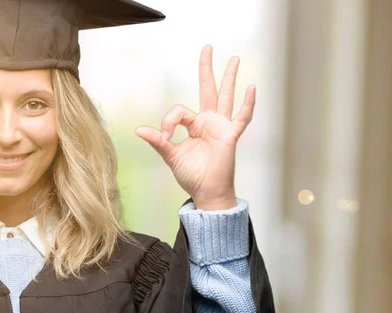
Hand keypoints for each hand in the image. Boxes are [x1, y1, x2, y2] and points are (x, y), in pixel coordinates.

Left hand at [135, 45, 255, 210]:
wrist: (206, 192)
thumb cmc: (192, 175)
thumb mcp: (170, 156)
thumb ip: (158, 141)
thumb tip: (139, 130)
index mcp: (194, 125)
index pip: (180, 111)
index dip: (169, 120)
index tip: (164, 135)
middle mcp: (208, 122)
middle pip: (208, 89)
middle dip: (207, 69)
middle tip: (207, 47)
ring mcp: (221, 127)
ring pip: (226, 97)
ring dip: (229, 78)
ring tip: (234, 59)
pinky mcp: (230, 136)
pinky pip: (241, 118)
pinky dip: (247, 104)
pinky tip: (251, 88)